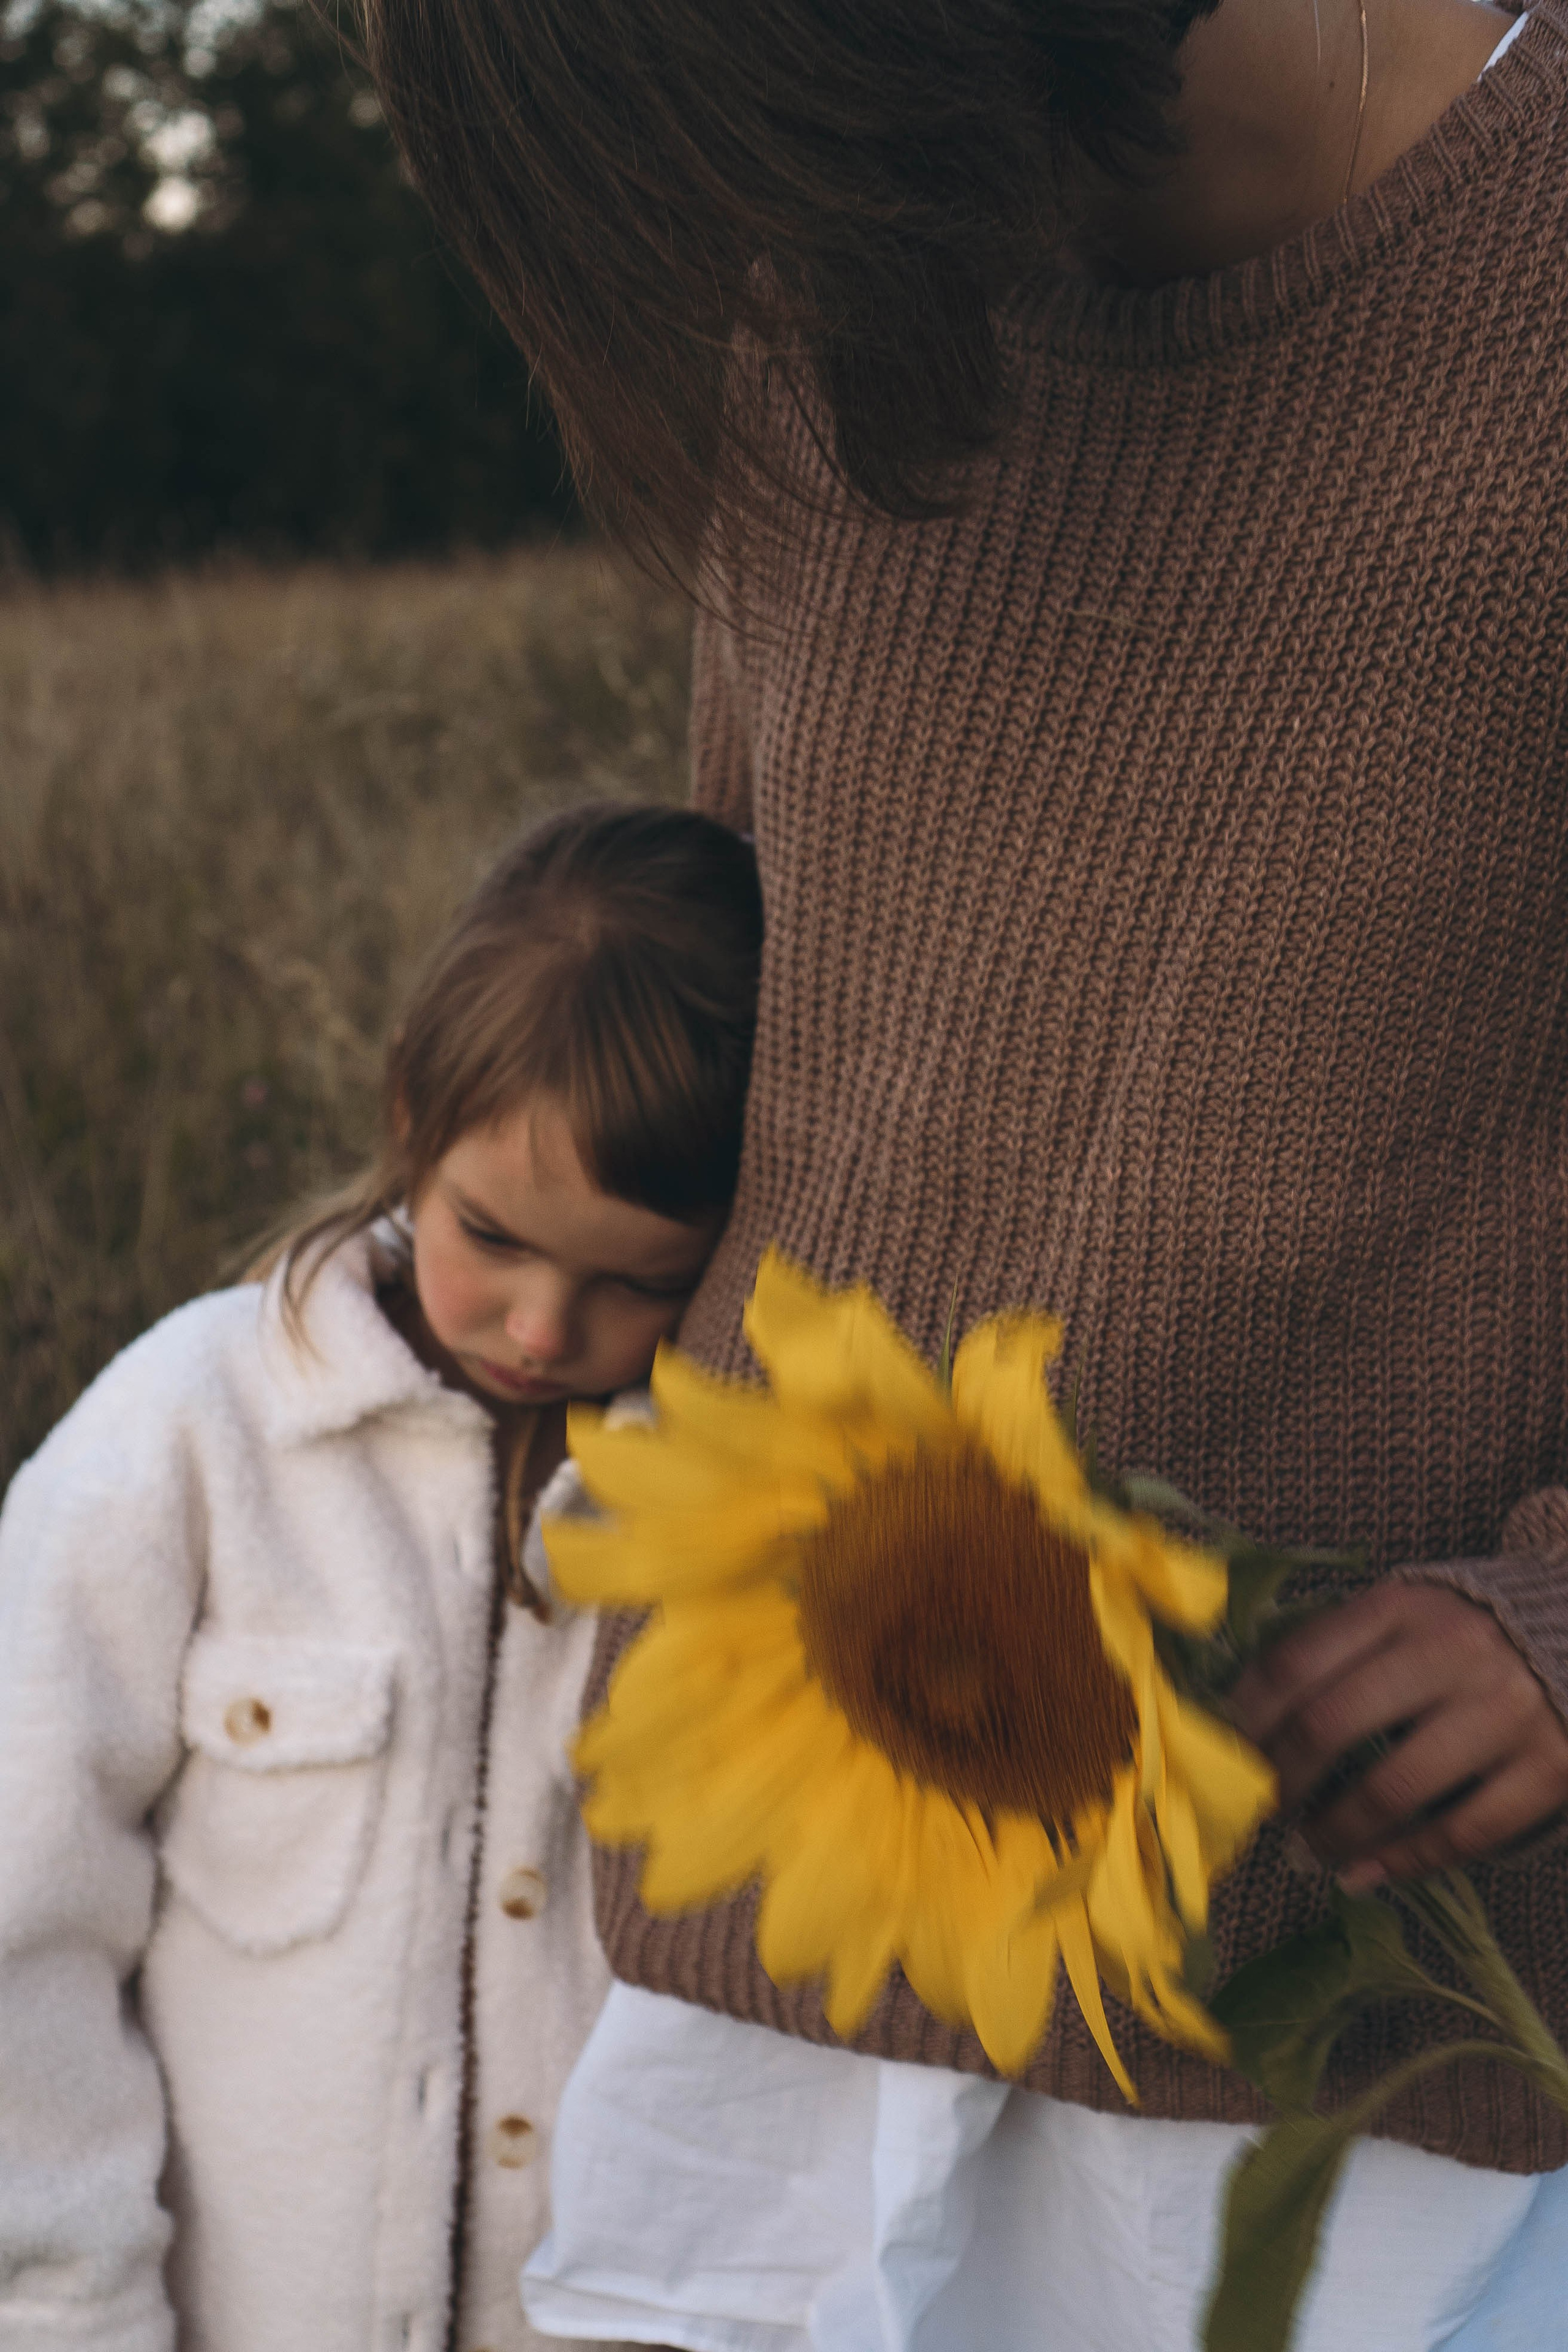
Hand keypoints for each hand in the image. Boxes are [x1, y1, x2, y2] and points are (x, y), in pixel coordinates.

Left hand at [1227, 1581, 1567, 1888]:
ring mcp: (1503, 1712)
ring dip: (1333, 1831)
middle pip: (1331, 1724)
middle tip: (1260, 1806)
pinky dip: (1404, 1861)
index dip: (1246, 1714)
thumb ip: (1341, 1644)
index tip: (1220, 1750)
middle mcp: (1451, 1652)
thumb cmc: (1472, 1629)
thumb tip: (1245, 1701)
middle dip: (1281, 1777)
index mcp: (1403, 1606)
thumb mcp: (1407, 1611)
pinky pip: (1462, 1831)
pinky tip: (1364, 1873)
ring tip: (1302, 1853)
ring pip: (1393, 1788)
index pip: (1297, 1661)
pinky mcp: (1550, 1768)